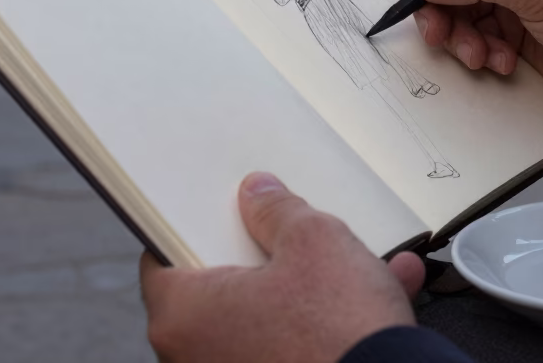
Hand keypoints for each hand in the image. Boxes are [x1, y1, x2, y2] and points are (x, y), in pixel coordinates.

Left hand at [141, 172, 423, 362]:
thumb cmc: (337, 329)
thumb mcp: (313, 240)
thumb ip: (276, 210)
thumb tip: (258, 196)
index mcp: (183, 315)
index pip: (163, 258)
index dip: (196, 226)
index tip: (222, 213)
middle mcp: (194, 358)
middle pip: (220, 289)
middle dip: (267, 257)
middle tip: (295, 234)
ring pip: (267, 318)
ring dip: (311, 290)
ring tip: (360, 264)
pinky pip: (294, 347)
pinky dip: (326, 325)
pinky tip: (379, 297)